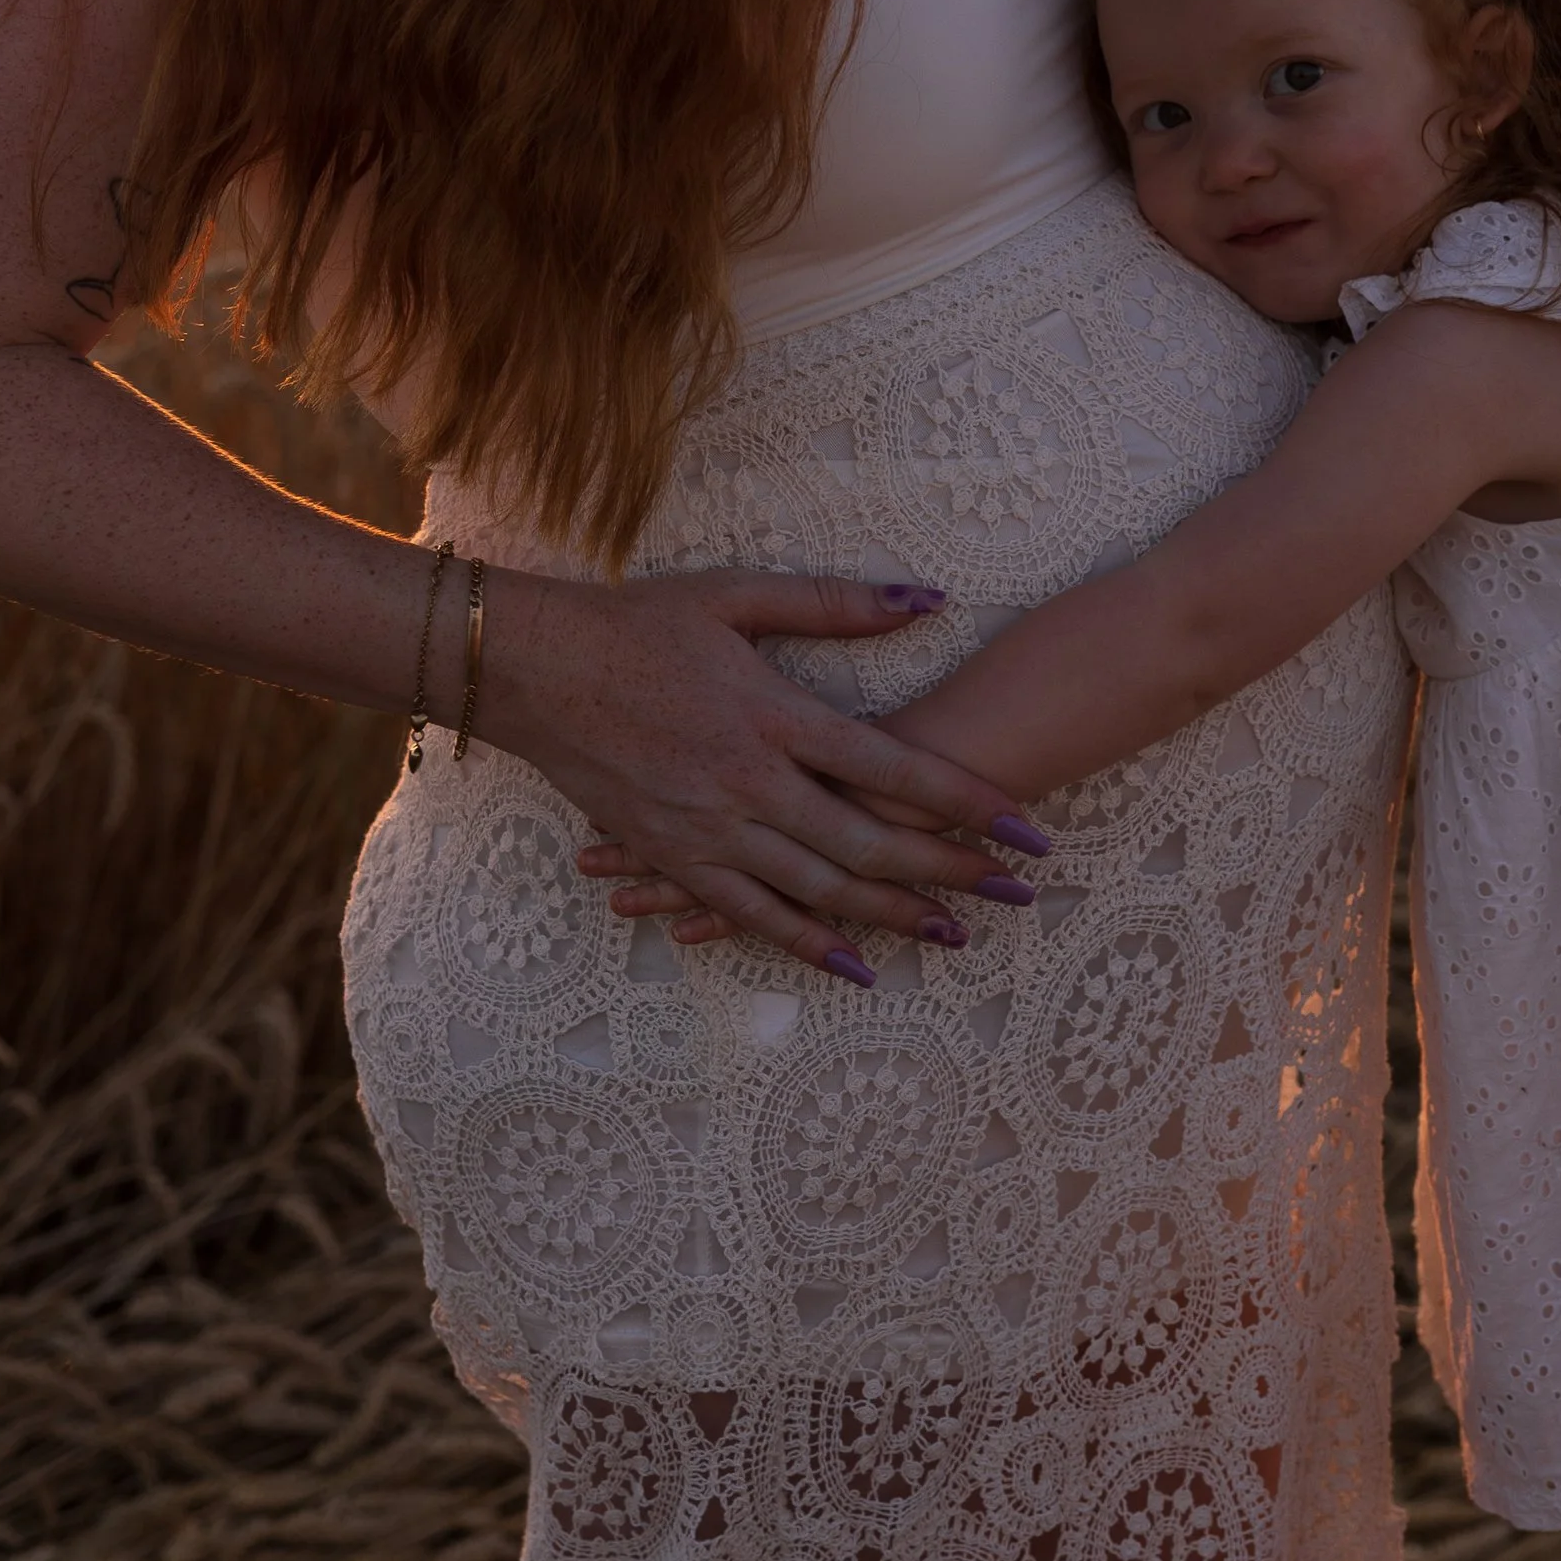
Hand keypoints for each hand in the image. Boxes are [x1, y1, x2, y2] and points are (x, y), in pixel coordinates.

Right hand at [478, 563, 1044, 979]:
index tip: (1026, 828)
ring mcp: (710, 829)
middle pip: (870, 844)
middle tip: (1018, 896)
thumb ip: (833, 603)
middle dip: (951, 874)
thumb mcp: (737, 594)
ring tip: (957, 935)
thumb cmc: (638, 623)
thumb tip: (927, 597)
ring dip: (893, 917)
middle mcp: (750, 783)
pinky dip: (808, 946)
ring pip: (820, 892)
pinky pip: (751, 915)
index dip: (967, 802)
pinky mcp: (676, 857)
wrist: (534, 669)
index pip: (894, 767)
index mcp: (774, 714)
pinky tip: (858, 967)